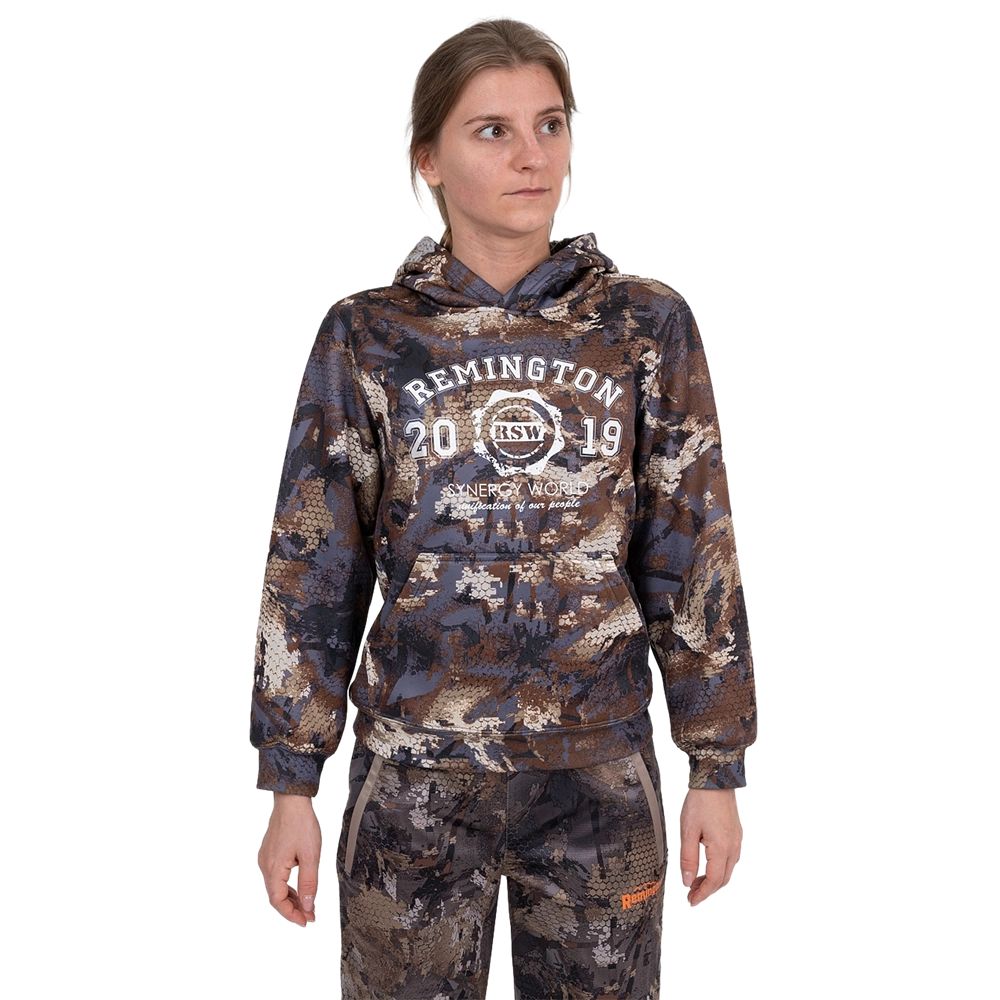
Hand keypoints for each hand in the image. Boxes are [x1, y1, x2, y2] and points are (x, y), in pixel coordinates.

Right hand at [257, 792, 321, 924]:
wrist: (292, 800)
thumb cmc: (301, 824)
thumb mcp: (311, 856)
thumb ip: (309, 883)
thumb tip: (307, 906)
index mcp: (273, 869)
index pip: (277, 901)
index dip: (291, 915)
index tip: (306, 922)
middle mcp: (265, 865)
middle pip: (276, 896)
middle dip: (293, 908)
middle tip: (311, 916)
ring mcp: (265, 858)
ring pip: (276, 886)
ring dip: (291, 897)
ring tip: (308, 905)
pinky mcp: (269, 852)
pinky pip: (276, 876)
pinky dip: (288, 885)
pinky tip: (300, 887)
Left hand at [678, 787, 742, 906]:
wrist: (715, 779)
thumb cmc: (700, 802)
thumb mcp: (688, 831)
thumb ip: (688, 858)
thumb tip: (688, 882)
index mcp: (722, 849)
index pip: (714, 881)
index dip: (702, 894)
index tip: (691, 901)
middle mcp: (734, 847)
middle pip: (723, 879)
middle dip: (708, 890)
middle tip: (692, 895)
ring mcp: (737, 840)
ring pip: (728, 869)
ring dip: (714, 879)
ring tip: (697, 882)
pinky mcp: (736, 833)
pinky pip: (731, 858)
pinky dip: (719, 868)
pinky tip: (708, 865)